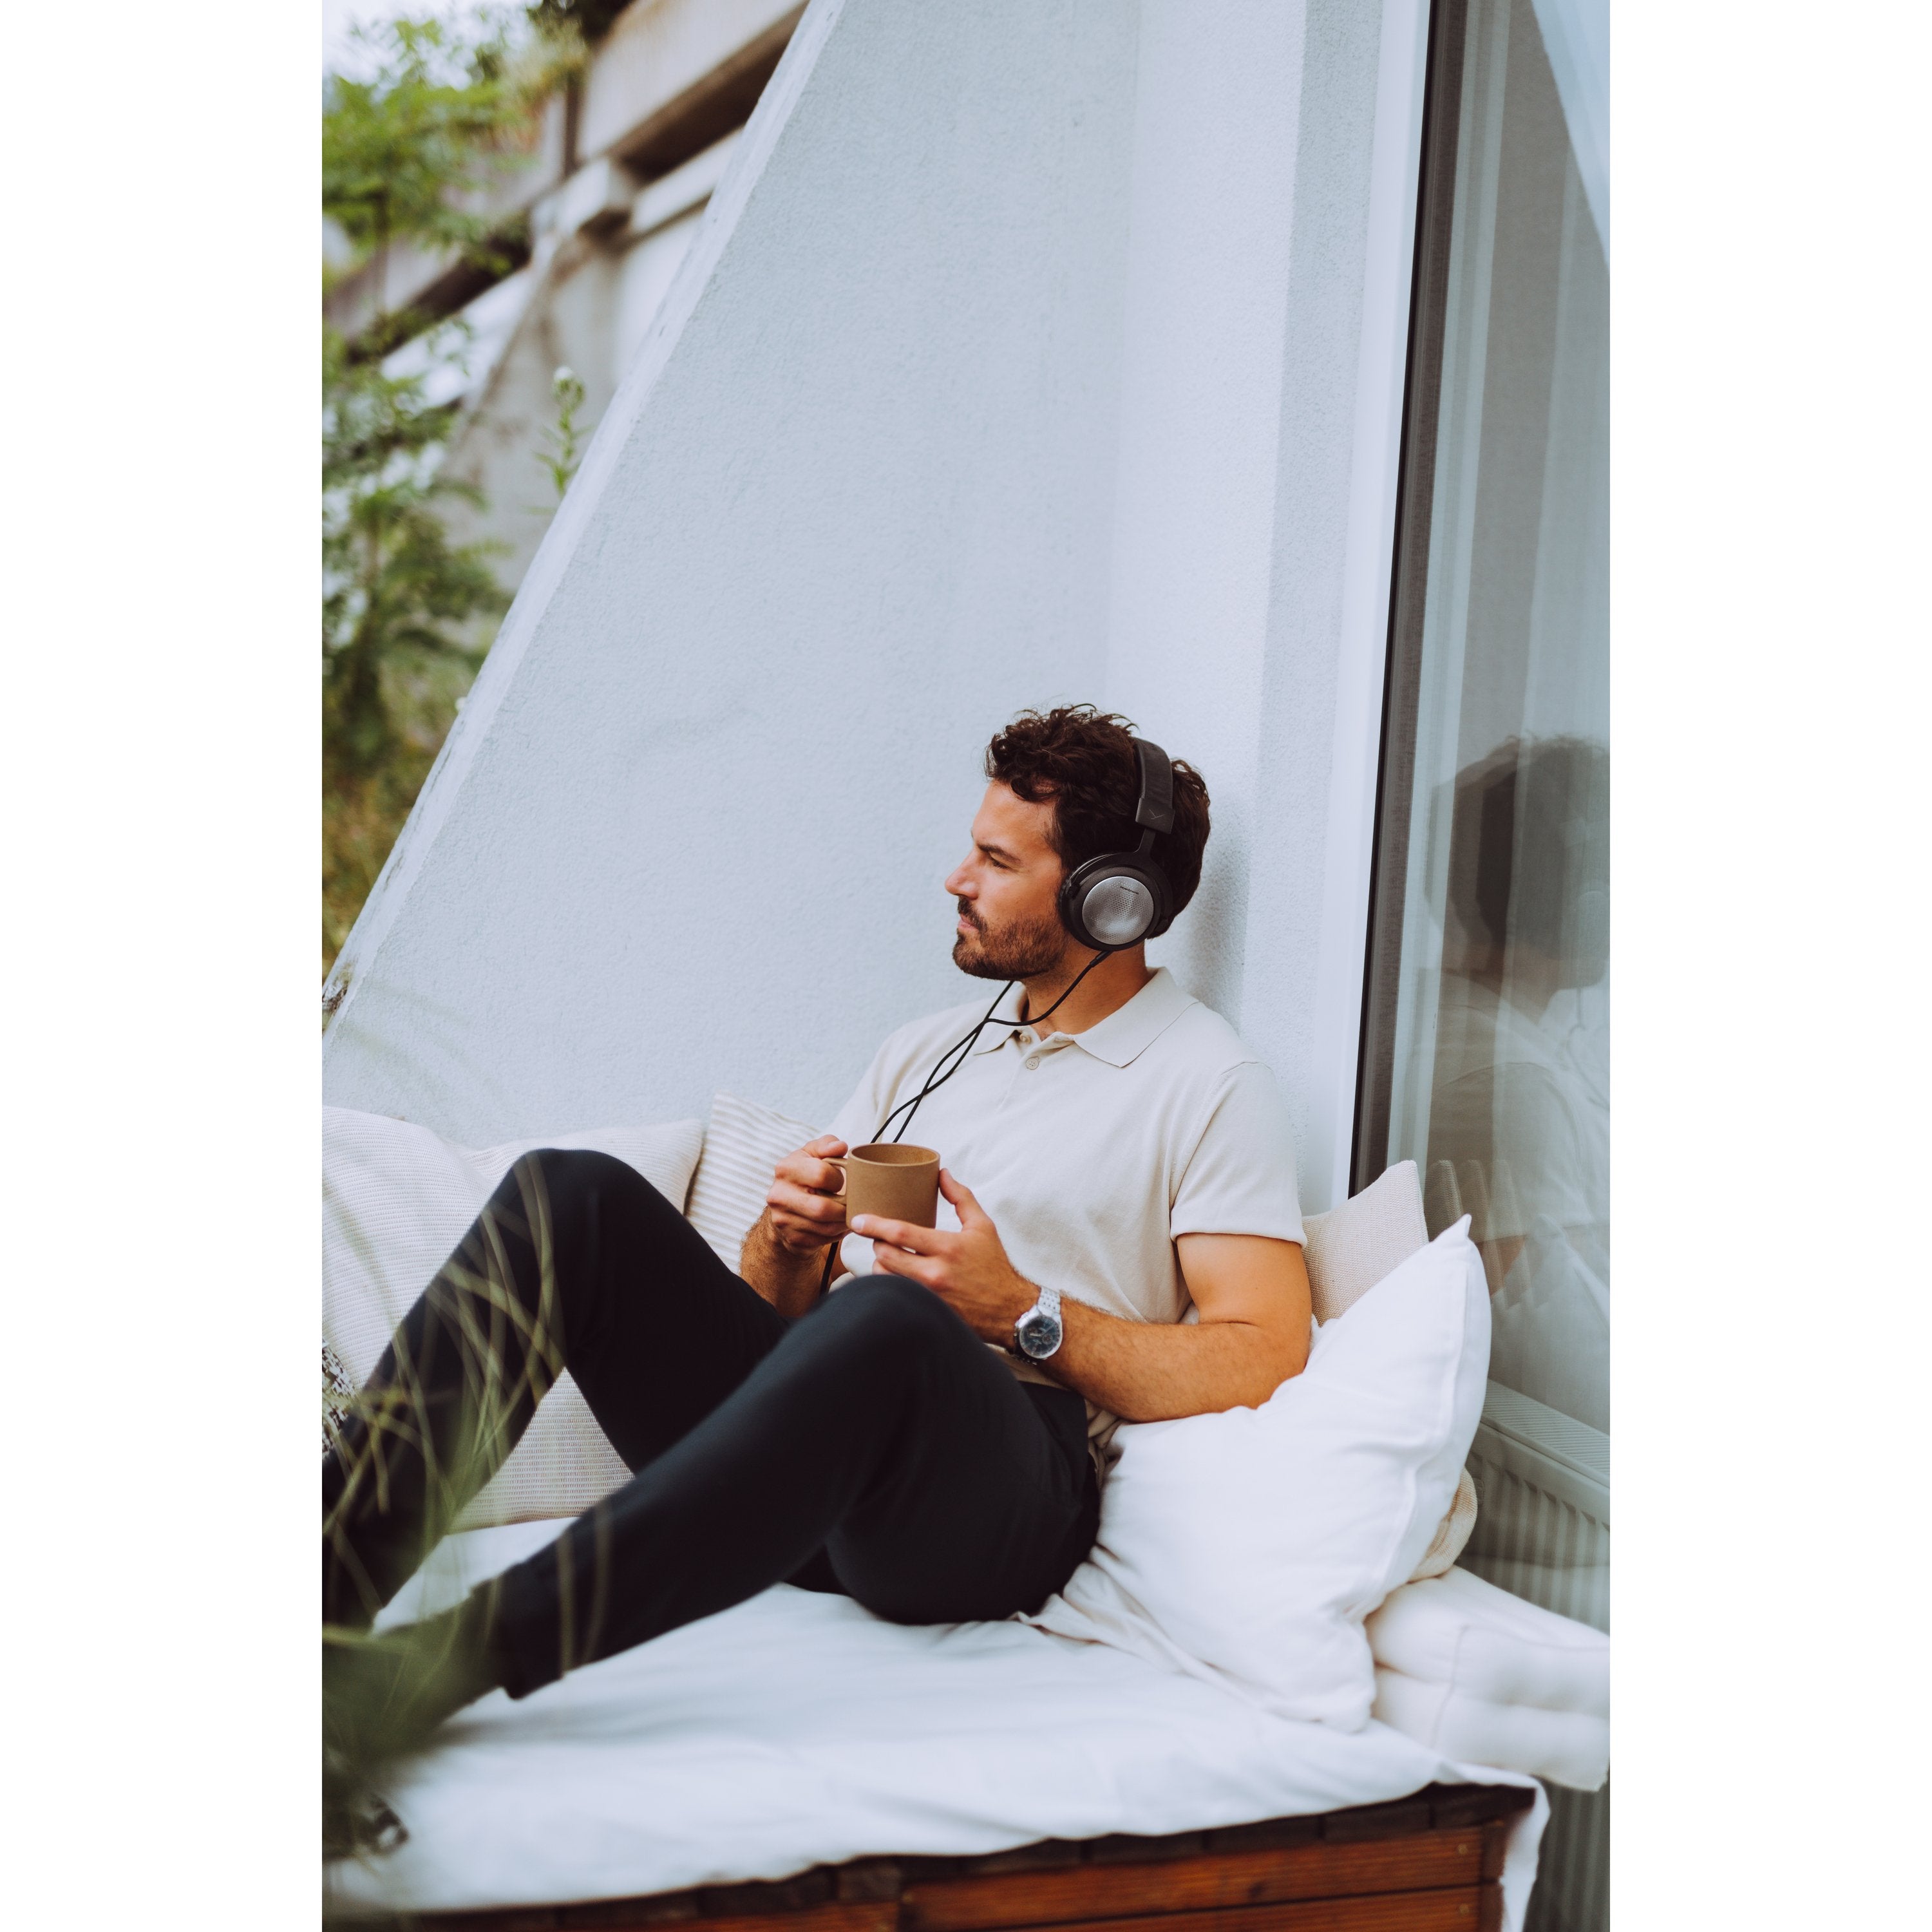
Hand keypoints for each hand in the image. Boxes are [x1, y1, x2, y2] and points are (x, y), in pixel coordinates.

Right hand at [763, 1136, 850, 1254]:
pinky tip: (839, 1224)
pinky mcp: (791, 1238)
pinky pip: (823, 1240)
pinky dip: (837, 1233)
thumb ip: (827, 1145)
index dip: (838, 1179)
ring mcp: (782, 1219)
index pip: (821, 1174)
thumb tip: (840, 1147)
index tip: (841, 1181)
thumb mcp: (813, 1154)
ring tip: (850, 1214)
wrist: (785, 1207)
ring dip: (843, 1222)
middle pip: (822, 1208)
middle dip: (844, 1208)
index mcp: (785, 1169)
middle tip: (854, 1204)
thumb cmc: (804, 1176)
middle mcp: (779, 1195)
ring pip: (825, 1227)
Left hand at [851, 1170, 1036, 1344]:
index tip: (858, 1220)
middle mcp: (935, 1274)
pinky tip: (894, 1277)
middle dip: (876, 1243)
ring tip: (887, 1256)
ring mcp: (929, 1296)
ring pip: (885, 1278)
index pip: (900, 1234)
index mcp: (948, 1247)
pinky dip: (889, 1284)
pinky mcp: (927, 1311)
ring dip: (880, 1265)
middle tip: (878, 1237)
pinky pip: (895, 1296)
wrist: (1010, 1309)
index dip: (874, 1225)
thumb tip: (942, 1173)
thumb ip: (961, 1197)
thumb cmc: (995, 1265)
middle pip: (885, 1256)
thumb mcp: (983, 1226)